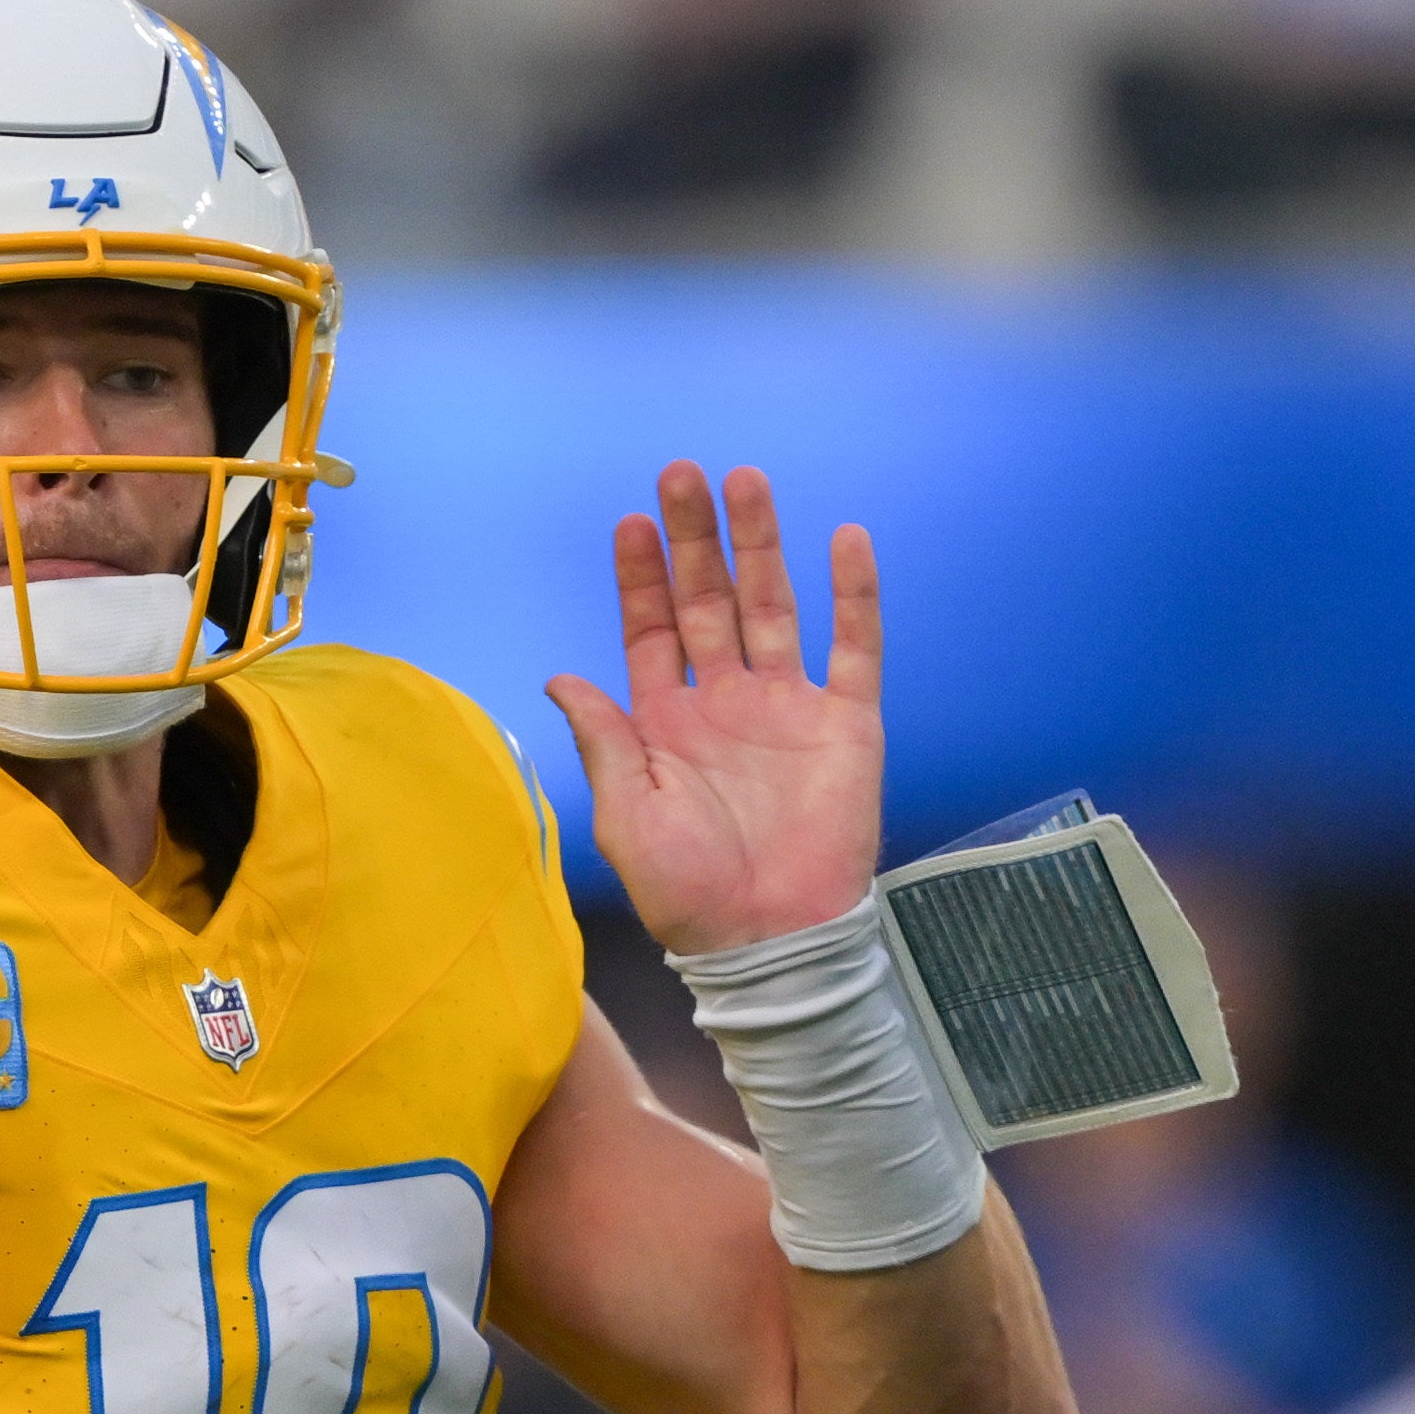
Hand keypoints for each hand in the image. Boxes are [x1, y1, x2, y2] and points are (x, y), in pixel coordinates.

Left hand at [547, 462, 882, 959]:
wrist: (769, 939)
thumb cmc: (688, 890)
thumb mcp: (625, 813)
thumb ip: (601, 738)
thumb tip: (559, 676)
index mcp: (668, 721)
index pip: (651, 630)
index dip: (640, 577)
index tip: (630, 522)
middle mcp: (727, 701)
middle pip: (709, 600)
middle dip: (695, 539)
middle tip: (682, 474)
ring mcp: (789, 706)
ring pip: (774, 606)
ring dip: (761, 546)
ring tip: (747, 483)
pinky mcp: (848, 723)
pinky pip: (855, 647)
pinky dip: (855, 594)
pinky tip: (846, 539)